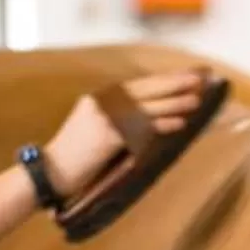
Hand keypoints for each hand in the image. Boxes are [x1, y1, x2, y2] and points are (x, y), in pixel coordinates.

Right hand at [43, 70, 212, 193]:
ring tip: (196, 100)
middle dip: (173, 83)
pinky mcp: (108, 135)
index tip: (184, 76)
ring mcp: (105, 117)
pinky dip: (163, 124)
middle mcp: (102, 102)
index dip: (162, 80)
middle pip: (144, 89)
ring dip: (174, 103)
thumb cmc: (74, 158)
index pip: (136, 85)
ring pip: (147, 107)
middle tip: (198, 78)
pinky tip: (180, 123)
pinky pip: (142, 127)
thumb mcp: (92, 129)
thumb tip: (151, 117)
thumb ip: (116, 119)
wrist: (51, 173)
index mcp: (98, 99)